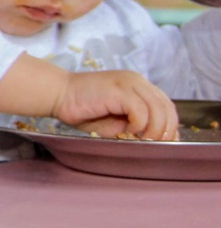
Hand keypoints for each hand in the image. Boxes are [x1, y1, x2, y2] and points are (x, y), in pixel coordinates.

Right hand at [53, 70, 176, 140]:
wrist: (57, 95)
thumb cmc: (83, 111)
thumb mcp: (116, 122)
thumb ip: (136, 126)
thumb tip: (156, 140)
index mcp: (139, 86)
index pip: (167, 107)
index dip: (169, 127)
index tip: (161, 144)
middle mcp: (138, 81)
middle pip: (167, 108)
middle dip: (164, 131)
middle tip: (151, 146)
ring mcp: (130, 83)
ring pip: (158, 110)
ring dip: (152, 131)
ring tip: (138, 141)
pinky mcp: (119, 90)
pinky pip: (141, 111)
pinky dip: (138, 126)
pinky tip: (124, 132)